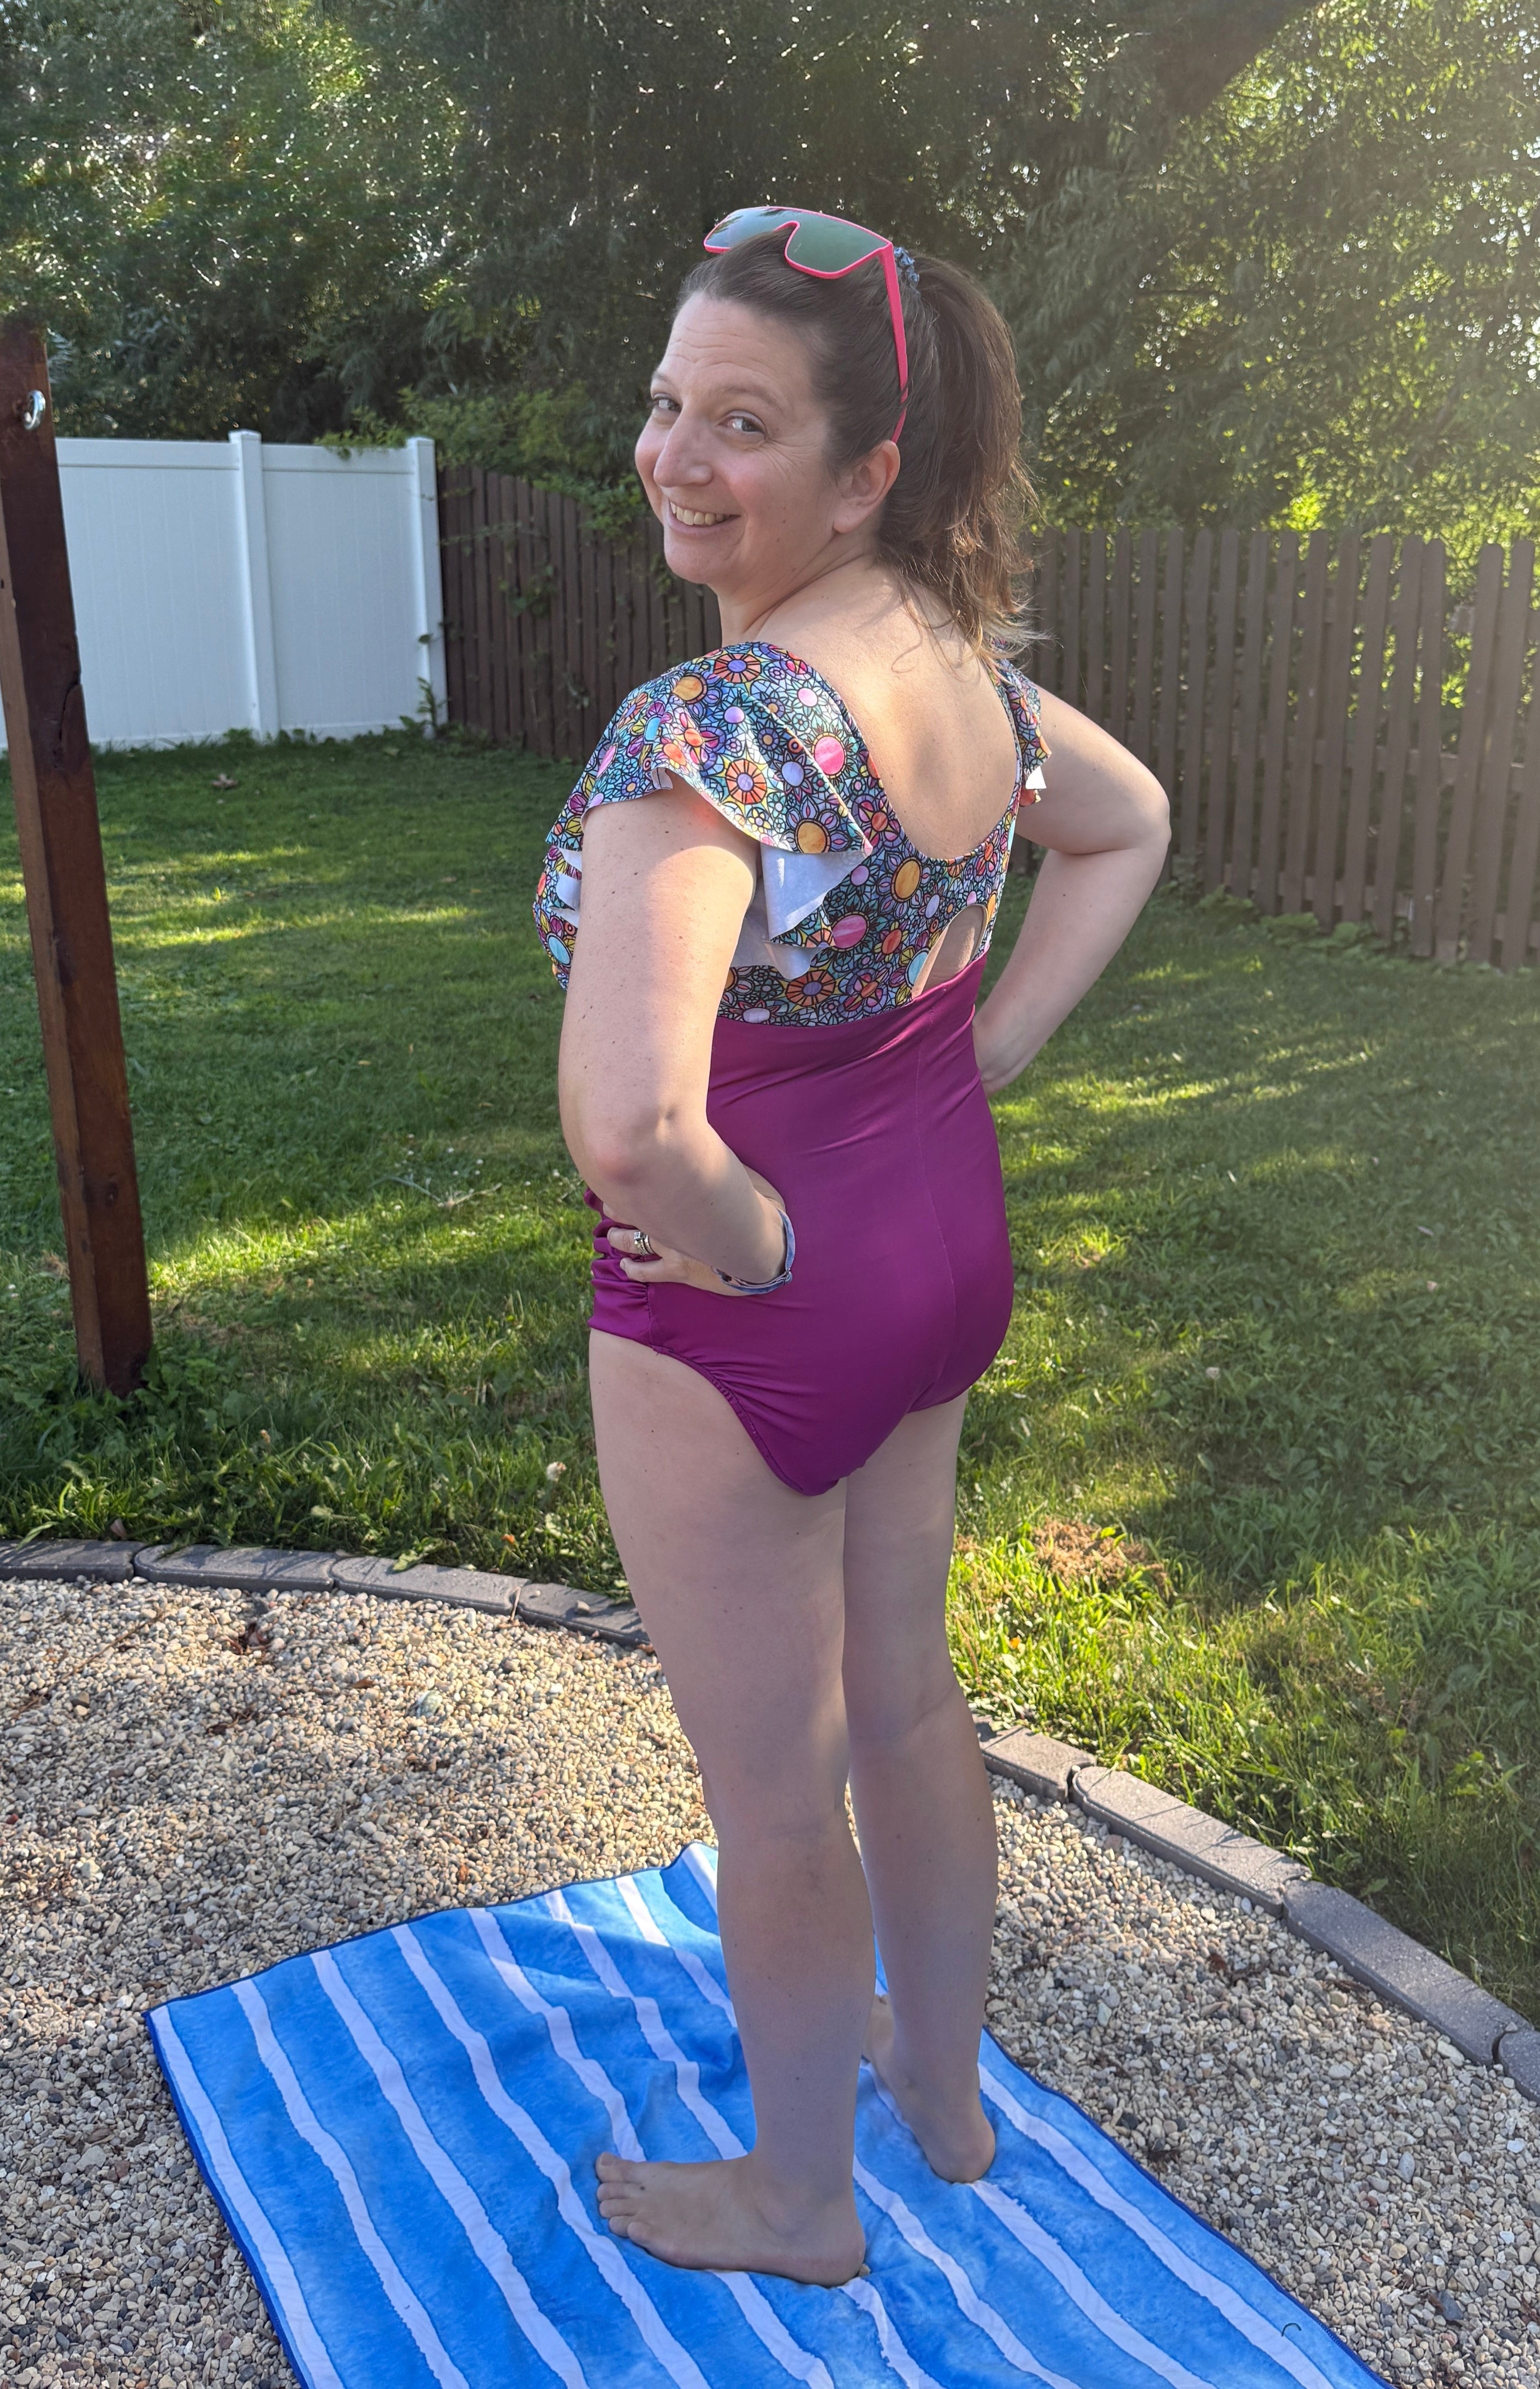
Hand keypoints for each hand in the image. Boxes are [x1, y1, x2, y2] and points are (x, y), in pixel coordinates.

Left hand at [606, 1169, 788, 1295]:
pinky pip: (648, 1272)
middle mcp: (669, 1220)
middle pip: (630, 1210)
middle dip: (616, 1207)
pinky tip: (624, 1266)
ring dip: (617, 1237)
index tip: (614, 1176)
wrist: (764, 1245)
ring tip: (611, 1234)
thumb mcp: (734, 1171)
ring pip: (631, 1241)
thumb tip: (697, 1141)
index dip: (622, 1181)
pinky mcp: (678, 1270)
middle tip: (609, 1205)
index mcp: (680, 1194)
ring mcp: (672, 1247)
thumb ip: (712, 1160)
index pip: (641, 1182)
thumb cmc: (754, 1204)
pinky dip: (632, 1269)